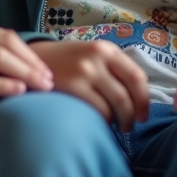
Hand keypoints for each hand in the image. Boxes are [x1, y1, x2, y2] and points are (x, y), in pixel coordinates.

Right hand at [0, 16, 53, 109]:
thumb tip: (16, 61)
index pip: (6, 35)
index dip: (30, 52)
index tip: (46, 68)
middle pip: (7, 43)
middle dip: (33, 62)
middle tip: (51, 80)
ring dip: (25, 73)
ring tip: (43, 87)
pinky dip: (3, 85)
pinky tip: (19, 92)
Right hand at [31, 40, 149, 130]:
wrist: (31, 61)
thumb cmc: (67, 63)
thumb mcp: (91, 56)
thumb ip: (113, 70)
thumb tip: (139, 98)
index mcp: (107, 49)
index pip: (137, 76)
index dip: (144, 99)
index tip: (144, 115)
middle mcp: (97, 58)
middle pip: (128, 95)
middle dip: (133, 116)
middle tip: (130, 126)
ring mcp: (84, 72)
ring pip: (114, 106)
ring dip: (118, 121)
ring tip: (114, 126)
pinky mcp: (72, 87)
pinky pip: (97, 112)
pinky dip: (102, 122)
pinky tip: (96, 122)